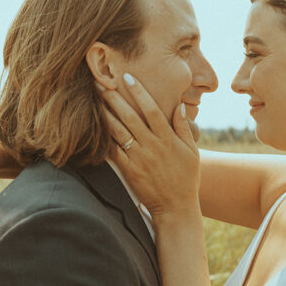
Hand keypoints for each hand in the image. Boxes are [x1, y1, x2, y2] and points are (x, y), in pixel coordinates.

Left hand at [98, 74, 199, 216]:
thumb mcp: (191, 152)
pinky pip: (113, 151)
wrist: (175, 207)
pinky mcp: (129, 170)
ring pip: (118, 131)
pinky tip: (95, 126)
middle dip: (114, 98)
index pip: (152, 110)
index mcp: (168, 139)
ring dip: (105, 113)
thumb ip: (183, 128)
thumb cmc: (186, 178)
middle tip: (101, 81)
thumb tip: (179, 106)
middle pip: (130, 116)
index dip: (139, 92)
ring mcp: (139, 158)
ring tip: (94, 99)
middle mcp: (152, 146)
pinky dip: (104, 138)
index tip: (127, 77)